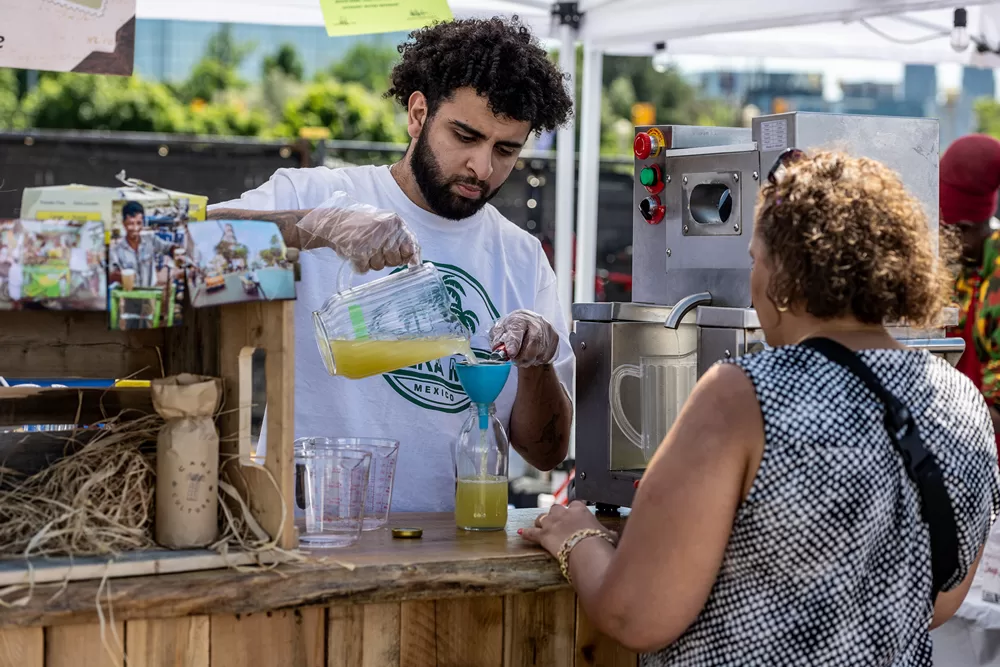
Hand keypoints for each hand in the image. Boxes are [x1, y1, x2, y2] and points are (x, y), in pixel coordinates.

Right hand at [296, 191, 419, 272]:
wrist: (333, 222)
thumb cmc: (361, 227)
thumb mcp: (384, 226)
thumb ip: (400, 240)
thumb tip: (415, 261)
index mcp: (394, 222)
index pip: (410, 247)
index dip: (405, 257)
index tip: (403, 260)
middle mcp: (385, 230)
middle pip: (395, 260)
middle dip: (385, 260)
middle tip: (374, 250)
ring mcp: (371, 240)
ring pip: (379, 266)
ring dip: (371, 262)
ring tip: (362, 248)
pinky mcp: (358, 251)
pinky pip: (364, 269)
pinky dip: (359, 265)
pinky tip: (354, 253)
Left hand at [489, 310, 558, 366]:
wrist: (527, 324)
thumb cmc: (512, 329)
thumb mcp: (500, 331)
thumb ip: (498, 339)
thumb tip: (498, 349)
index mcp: (519, 318)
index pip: (517, 331)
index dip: (514, 344)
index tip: (510, 354)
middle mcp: (536, 321)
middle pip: (533, 343)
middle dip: (523, 357)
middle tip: (516, 361)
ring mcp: (548, 329)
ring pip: (541, 353)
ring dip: (530, 360)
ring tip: (523, 358)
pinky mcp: (555, 337)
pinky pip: (548, 356)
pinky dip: (539, 360)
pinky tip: (533, 356)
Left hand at [518, 501, 607, 556]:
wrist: (587, 551)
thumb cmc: (599, 543)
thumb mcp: (609, 535)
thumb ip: (608, 532)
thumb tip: (613, 534)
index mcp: (580, 510)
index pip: (575, 504)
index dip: (574, 510)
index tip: (574, 514)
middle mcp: (564, 513)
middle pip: (555, 508)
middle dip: (556, 515)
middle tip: (558, 523)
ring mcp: (551, 523)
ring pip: (542, 517)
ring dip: (541, 522)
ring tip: (541, 526)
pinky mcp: (543, 536)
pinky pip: (531, 533)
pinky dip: (525, 533)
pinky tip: (520, 532)